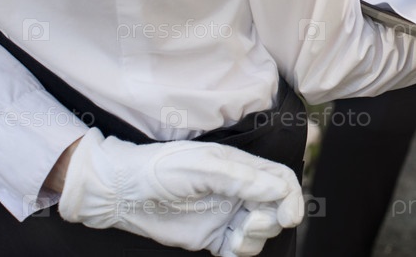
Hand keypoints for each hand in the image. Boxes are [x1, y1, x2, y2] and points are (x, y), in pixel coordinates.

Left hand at [58, 128, 302, 255]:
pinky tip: (229, 246)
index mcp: (242, 168)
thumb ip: (241, 178)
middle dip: (273, 219)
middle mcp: (239, 191)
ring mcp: (227, 215)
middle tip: (253, 223)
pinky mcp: (214, 237)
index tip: (290, 216)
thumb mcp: (203, 166)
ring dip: (258, 236)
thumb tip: (279, 189)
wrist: (123, 192)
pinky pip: (242, 249)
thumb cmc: (161, 169)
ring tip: (237, 234)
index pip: (282, 180)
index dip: (292, 197)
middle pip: (277, 208)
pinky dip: (243, 251)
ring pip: (262, 232)